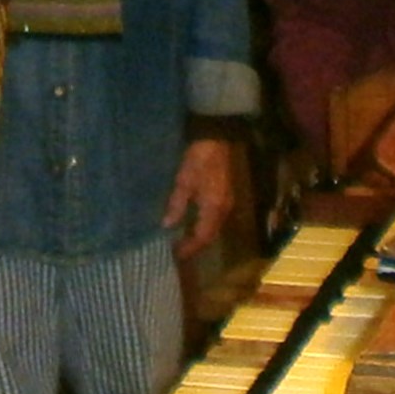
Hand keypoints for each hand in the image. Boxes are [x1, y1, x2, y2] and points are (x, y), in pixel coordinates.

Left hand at [161, 134, 241, 258]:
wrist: (216, 138)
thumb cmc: (198, 160)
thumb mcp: (184, 181)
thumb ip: (176, 205)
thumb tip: (167, 226)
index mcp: (214, 208)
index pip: (202, 237)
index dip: (189, 248)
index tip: (175, 255)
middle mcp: (224, 210)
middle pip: (210, 236)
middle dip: (195, 245)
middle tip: (178, 251)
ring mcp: (227, 203)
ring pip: (214, 228)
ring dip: (200, 237)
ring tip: (183, 240)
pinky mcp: (226, 196)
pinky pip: (216, 219)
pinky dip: (204, 226)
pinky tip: (193, 224)